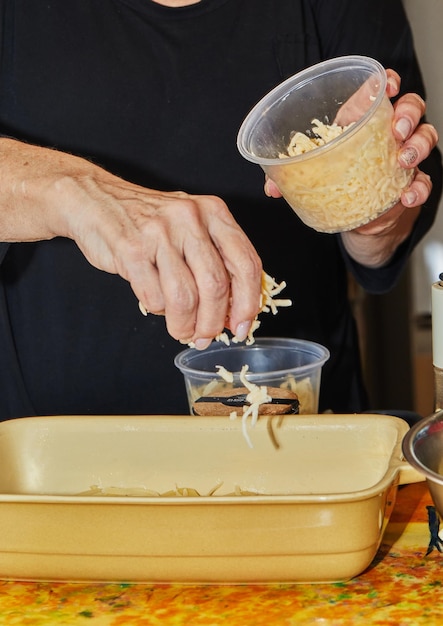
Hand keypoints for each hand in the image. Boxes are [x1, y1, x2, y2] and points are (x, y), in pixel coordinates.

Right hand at [0, 139, 262, 347]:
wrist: (95, 200)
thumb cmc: (148, 221)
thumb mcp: (191, 225)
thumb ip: (215, 258)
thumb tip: (234, 309)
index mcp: (213, 212)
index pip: (245, 263)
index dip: (249, 302)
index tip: (242, 326)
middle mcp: (190, 218)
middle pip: (216, 285)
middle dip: (214, 321)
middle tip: (208, 337)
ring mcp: (159, 232)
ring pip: (186, 297)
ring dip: (186, 325)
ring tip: (183, 332)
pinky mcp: (131, 249)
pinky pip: (154, 297)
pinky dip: (158, 311)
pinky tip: (156, 305)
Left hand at [264, 69, 437, 212]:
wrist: (356, 216)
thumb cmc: (336, 180)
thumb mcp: (313, 171)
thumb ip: (292, 174)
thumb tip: (271, 187)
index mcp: (361, 119)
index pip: (382, 88)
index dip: (389, 81)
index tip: (387, 85)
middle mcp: (388, 133)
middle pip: (410, 107)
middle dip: (408, 114)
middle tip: (397, 130)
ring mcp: (403, 155)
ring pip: (424, 136)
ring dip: (417, 145)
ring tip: (403, 159)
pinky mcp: (410, 182)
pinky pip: (423, 180)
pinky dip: (419, 187)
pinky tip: (408, 195)